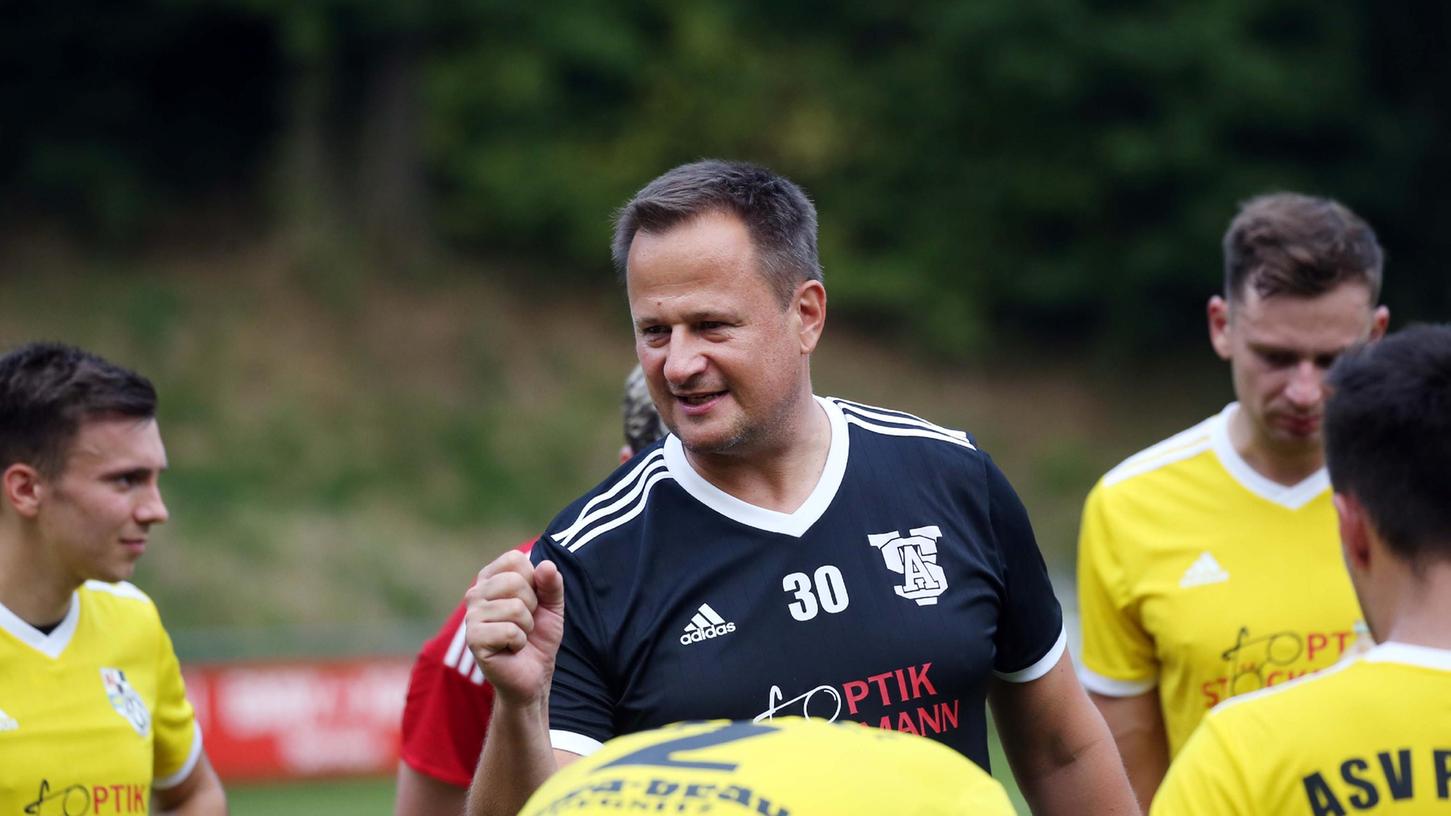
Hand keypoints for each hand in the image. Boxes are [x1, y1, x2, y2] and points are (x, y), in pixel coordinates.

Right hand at [464, 549, 565, 706]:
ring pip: (516, 608)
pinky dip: (519, 642)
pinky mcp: (473, 639)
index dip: (533, 580)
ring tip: (517, 636)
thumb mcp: (552, 605)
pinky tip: (510, 648)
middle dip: (531, 606)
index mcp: (491, 579)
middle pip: (515, 582)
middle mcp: (475, 593)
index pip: (515, 559)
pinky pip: (510, 631)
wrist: (532, 674)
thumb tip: (546, 566)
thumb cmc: (538, 636)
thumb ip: (552, 583)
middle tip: (525, 623)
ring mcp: (471, 616)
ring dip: (526, 627)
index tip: (531, 600)